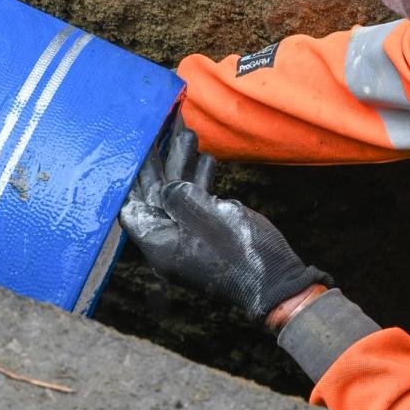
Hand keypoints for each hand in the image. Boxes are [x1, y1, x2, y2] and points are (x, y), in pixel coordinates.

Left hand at [121, 115, 330, 320]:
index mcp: (159, 243)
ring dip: (182, 162)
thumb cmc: (240, 254)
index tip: (134, 147)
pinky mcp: (210, 232)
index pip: (131, 205)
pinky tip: (205, 157)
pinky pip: (197, 201)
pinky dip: (199, 178)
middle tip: (157, 127)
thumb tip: (166, 187)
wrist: (278, 282)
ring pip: (178, 193)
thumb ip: (177, 196)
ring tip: (186, 130)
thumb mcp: (204, 218)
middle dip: (158, 160)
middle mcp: (169, 240)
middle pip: (154, 194)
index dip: (131, 176)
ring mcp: (190, 236)